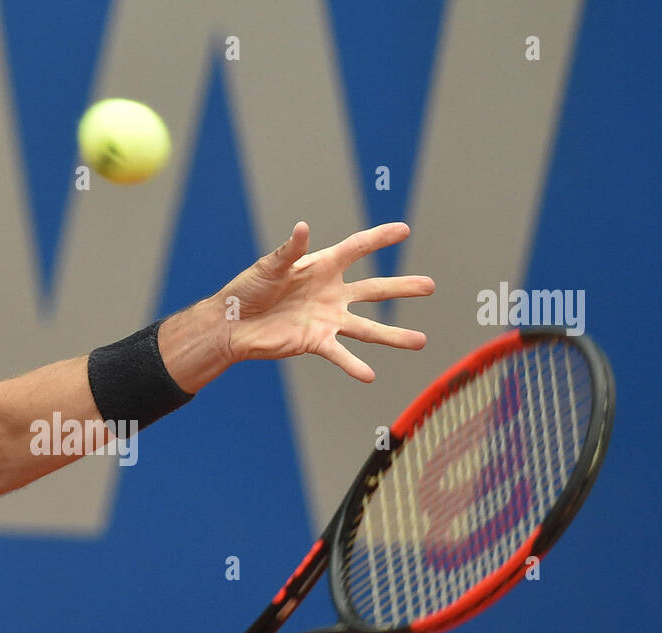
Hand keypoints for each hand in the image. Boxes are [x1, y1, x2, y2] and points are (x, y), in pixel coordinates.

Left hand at [213, 221, 433, 381]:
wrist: (231, 324)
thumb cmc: (247, 289)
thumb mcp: (269, 266)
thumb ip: (289, 250)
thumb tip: (303, 227)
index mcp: (321, 267)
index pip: (356, 249)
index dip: (379, 238)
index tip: (404, 230)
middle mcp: (330, 293)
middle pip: (373, 289)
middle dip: (402, 287)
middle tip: (430, 286)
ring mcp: (327, 319)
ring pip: (367, 328)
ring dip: (393, 336)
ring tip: (421, 341)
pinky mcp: (316, 341)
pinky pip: (340, 354)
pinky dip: (353, 365)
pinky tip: (370, 375)